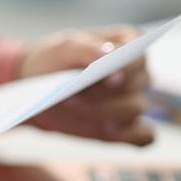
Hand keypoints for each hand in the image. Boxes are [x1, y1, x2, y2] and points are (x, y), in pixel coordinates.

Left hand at [19, 26, 153, 145]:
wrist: (37, 87)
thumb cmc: (55, 60)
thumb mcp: (62, 48)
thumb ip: (85, 48)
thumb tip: (108, 54)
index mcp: (128, 43)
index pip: (138, 57)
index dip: (127, 68)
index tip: (110, 78)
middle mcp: (136, 72)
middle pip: (136, 86)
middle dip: (106, 93)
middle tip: (72, 96)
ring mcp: (131, 100)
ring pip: (135, 109)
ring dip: (104, 112)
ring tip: (74, 107)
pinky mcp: (124, 126)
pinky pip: (143, 136)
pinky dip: (132, 137)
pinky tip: (108, 131)